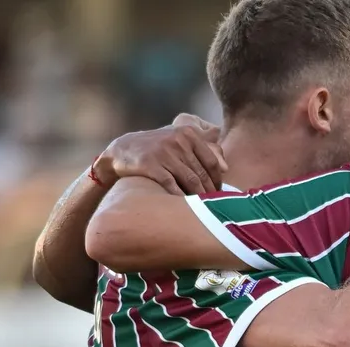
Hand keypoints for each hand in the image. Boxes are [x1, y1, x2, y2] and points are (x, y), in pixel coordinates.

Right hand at [95, 115, 226, 195]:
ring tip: (203, 209)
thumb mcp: (181, 141)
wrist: (123, 150)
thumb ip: (206, 149)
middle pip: (202, 173)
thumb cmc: (160, 148)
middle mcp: (177, 141)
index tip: (218, 193)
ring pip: (190, 181)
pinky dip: (181, 198)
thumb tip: (226, 168)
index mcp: (188, 133)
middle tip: (213, 206)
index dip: (217, 180)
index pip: (212, 162)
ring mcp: (164, 153)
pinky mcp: (151, 166)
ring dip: (199, 197)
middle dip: (209, 192)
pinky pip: (172, 186)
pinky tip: (186, 208)